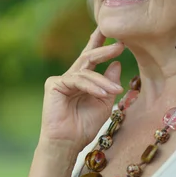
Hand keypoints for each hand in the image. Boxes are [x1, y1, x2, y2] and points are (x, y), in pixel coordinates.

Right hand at [39, 28, 124, 151]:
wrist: (68, 143)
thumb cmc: (85, 126)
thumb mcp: (104, 102)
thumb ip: (109, 83)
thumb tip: (117, 63)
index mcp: (83, 79)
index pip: (92, 57)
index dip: (101, 43)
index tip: (114, 33)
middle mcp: (71, 76)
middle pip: (88, 57)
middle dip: (104, 50)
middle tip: (120, 44)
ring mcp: (61, 79)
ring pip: (86, 71)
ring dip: (103, 80)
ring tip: (115, 90)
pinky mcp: (54, 84)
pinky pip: (77, 80)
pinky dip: (92, 86)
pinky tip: (103, 93)